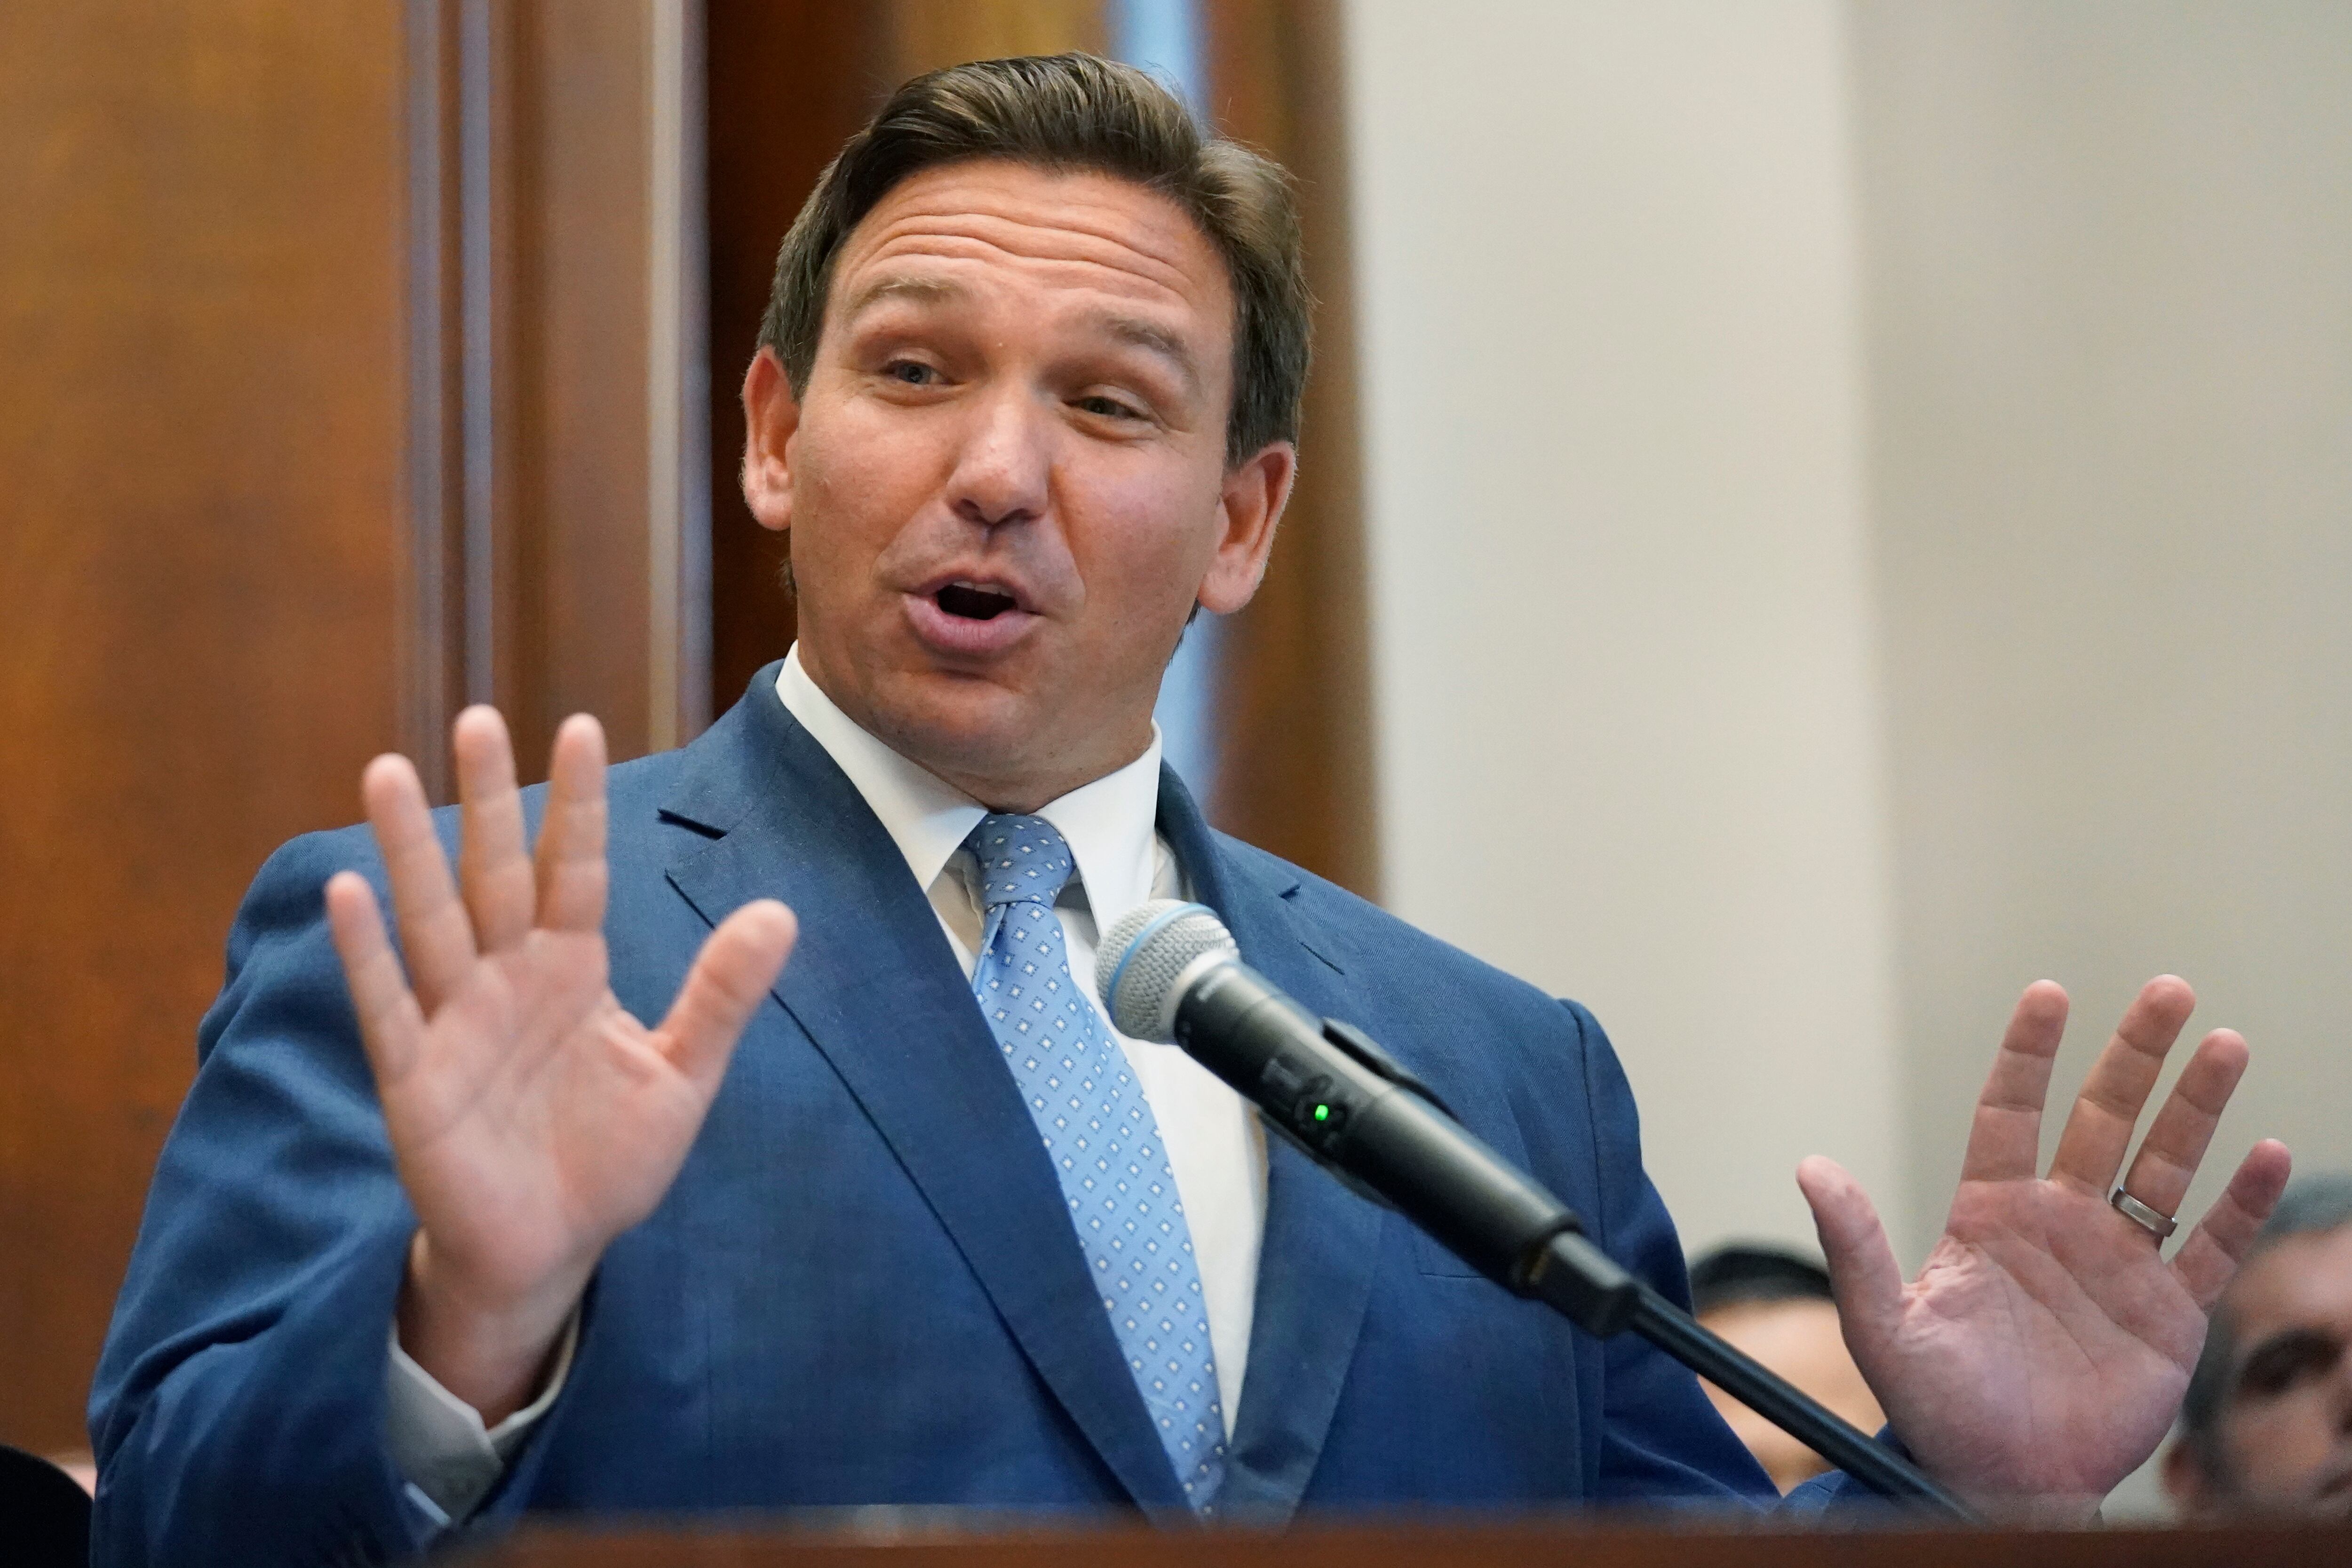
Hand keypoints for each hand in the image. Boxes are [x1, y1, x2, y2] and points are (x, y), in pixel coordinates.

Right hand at [325, 708, 796, 1420]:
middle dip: (486, 799)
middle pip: (494, 873)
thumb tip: (780, 912)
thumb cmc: (610, 1159)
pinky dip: (367, 953)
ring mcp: (455, 1024)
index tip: (579, 725)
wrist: (553, 1249)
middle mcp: (507, 980)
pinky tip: (349, 891)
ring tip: (387, 770)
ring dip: (407, 850)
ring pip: (430, 921)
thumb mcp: (684, 1075)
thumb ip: (722, 995)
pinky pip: (388, 1006)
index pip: (575, 869)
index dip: (578, 803)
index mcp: (572, 970)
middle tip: (478, 717)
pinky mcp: (415, 1080)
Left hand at [1798, 977, 2291, 1513]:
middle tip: (2168, 990)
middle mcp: (2059, 1223)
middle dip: (2135, 1055)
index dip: (2029, 1053)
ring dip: (2197, 1107)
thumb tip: (1811, 1168)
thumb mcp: (1882, 1325)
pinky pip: (2209, 1245)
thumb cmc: (1934, 1407)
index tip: (2049, 992)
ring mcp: (2118, 1263)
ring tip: (2226, 1044)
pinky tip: (2268, 1150)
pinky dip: (2241, 1202)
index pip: (2011, 1112)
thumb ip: (1856, 1245)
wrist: (1997, 1478)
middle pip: (2103, 1119)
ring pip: (2164, 1166)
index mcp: (1991, 1214)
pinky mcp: (2167, 1314)